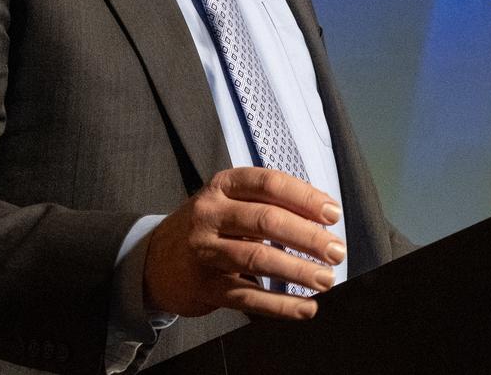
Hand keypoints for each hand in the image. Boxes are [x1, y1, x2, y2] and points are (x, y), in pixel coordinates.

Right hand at [143, 167, 345, 319]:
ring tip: (325, 279)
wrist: (156, 261)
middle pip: (266, 220)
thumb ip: (269, 201)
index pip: (269, 183)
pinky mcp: (206, 286)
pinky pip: (249, 298)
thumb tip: (321, 214)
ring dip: (298, 271)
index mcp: (223, 185)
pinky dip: (281, 306)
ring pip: (258, 258)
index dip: (305, 197)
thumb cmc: (207, 226)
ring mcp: (206, 250)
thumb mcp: (229, 201)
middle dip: (308, 237)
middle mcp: (211, 214)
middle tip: (335, 250)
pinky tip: (304, 307)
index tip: (332, 213)